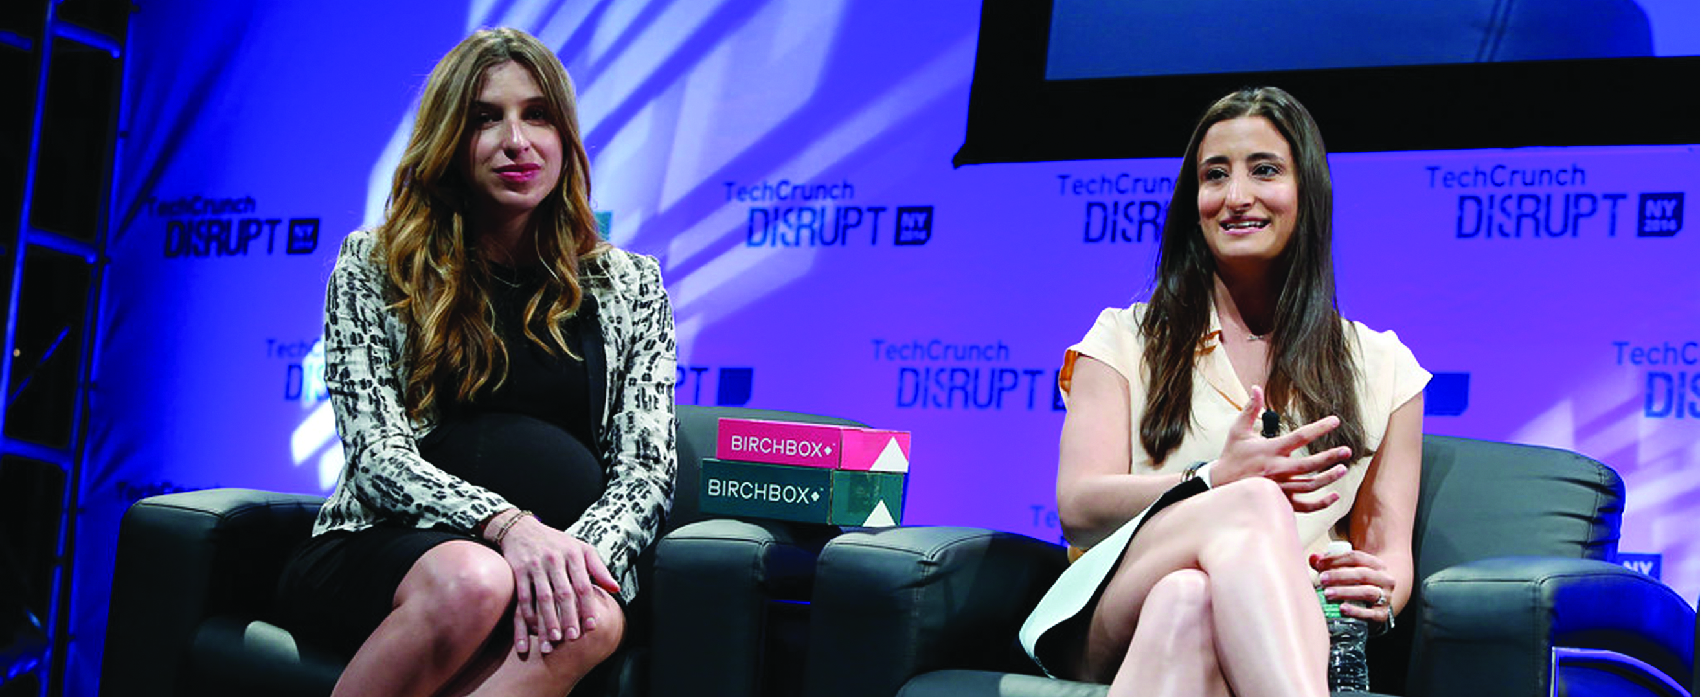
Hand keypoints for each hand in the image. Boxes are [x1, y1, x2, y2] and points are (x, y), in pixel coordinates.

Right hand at [493, 512, 619, 653]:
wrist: (521, 529)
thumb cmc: (557, 542)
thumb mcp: (581, 549)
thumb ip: (599, 569)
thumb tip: (616, 589)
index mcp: (573, 554)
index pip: (583, 585)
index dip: (588, 607)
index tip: (591, 626)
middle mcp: (555, 559)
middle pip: (564, 593)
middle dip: (569, 617)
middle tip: (573, 637)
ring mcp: (535, 565)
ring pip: (544, 597)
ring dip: (549, 619)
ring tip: (554, 638)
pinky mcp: (518, 570)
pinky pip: (524, 596)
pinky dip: (528, 613)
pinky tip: (533, 628)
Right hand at [1213, 385, 1353, 511]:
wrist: (1219, 484)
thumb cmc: (1232, 455)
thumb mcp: (1238, 430)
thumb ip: (1250, 409)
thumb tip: (1256, 388)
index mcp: (1270, 450)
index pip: (1300, 436)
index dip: (1319, 428)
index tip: (1335, 421)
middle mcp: (1277, 469)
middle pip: (1309, 464)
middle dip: (1330, 457)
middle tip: (1347, 451)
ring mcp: (1280, 487)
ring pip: (1309, 485)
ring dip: (1328, 478)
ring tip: (1343, 469)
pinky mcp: (1280, 500)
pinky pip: (1304, 506)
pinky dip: (1321, 503)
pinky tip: (1334, 496)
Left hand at [1311, 547, 1396, 624]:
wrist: (1378, 607)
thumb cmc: (1359, 586)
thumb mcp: (1349, 572)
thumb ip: (1331, 565)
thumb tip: (1314, 558)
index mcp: (1376, 565)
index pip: (1356, 557)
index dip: (1337, 559)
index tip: (1319, 564)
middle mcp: (1384, 579)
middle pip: (1362, 574)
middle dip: (1339, 575)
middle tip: (1322, 579)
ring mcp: (1385, 598)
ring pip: (1367, 592)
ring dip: (1345, 592)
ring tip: (1327, 593)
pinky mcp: (1382, 615)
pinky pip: (1371, 614)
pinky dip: (1356, 611)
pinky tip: (1342, 609)